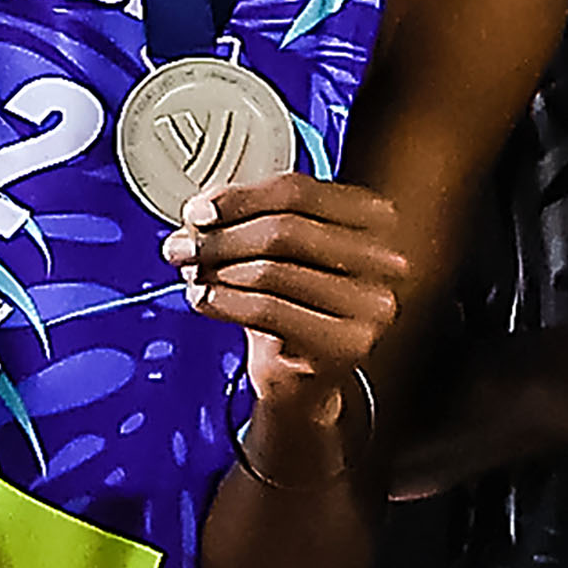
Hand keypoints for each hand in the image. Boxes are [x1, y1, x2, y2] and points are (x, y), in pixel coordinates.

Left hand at [171, 172, 406, 470]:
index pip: (299, 191)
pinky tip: (204, 298)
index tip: (199, 210)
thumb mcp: (282, 251)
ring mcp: (371, 303)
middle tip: (182, 246)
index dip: (240, 198)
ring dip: (216, 269)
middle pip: (284, 229)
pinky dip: (224, 301)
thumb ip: (252, 220)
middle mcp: (384, 258)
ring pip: (272, 270)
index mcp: (375, 218)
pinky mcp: (346, 343)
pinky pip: (268, 311)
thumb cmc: (293, 303)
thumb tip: (201, 214)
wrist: (307, 375)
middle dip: (220, 237)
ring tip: (191, 273)